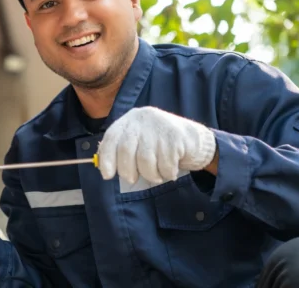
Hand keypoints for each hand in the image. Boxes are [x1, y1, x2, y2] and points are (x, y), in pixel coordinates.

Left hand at [98, 106, 216, 183]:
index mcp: (129, 120)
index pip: (112, 138)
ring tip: (156, 174)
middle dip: (128, 171)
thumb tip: (105, 170)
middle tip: (133, 179)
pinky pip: (165, 165)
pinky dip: (167, 173)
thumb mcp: (139, 142)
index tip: (107, 175)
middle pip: (126, 150)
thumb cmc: (160, 145)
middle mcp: (142, 119)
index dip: (107, 158)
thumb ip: (122, 152)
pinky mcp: (175, 137)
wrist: (193, 138)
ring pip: (146, 161)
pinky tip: (170, 169)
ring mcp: (159, 126)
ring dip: (150, 175)